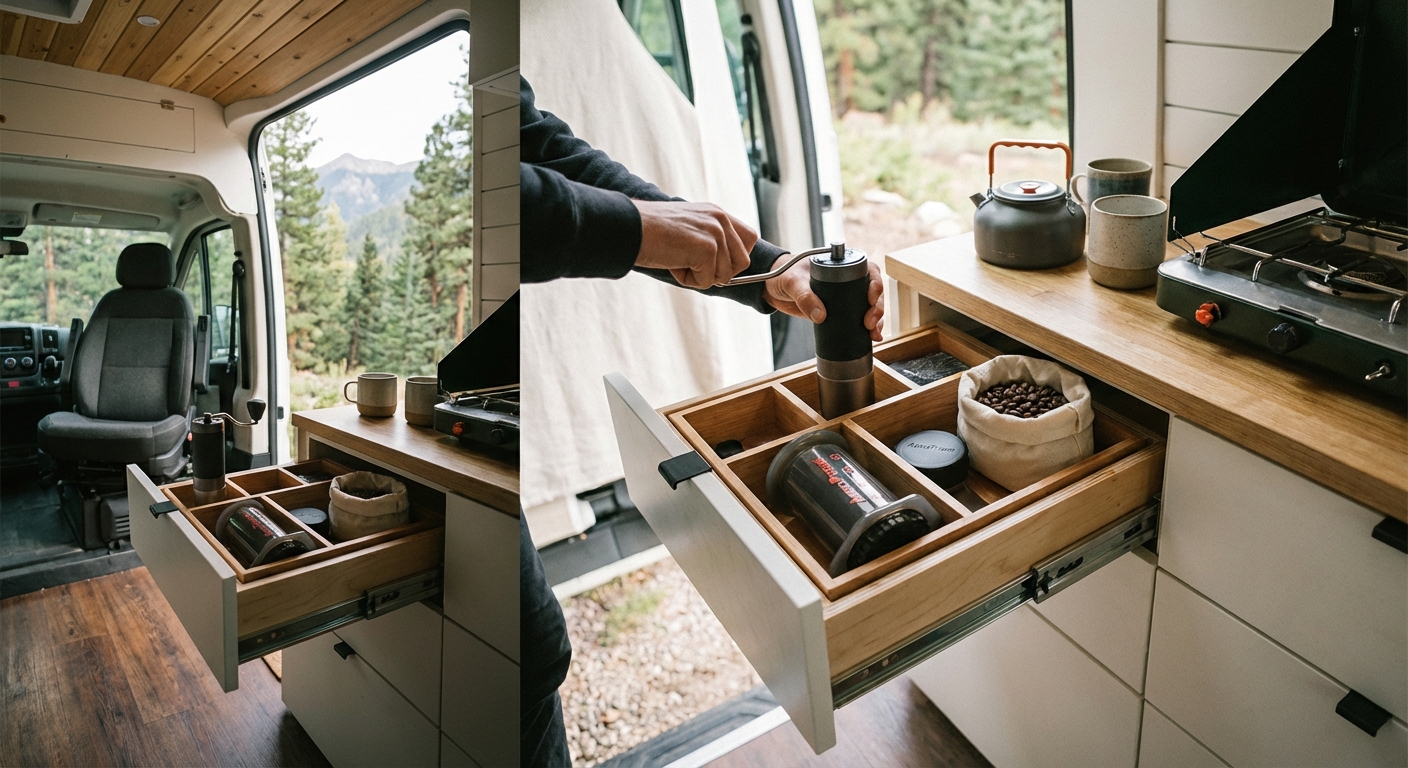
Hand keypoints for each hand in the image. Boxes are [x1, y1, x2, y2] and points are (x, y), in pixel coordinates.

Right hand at [634, 201, 758, 288]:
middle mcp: (720, 220)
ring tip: (677, 259)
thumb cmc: (650, 233)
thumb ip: (708, 241)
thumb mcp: (686, 230)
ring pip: (724, 276)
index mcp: (716, 213)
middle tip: (690, 263)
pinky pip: (707, 282)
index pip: (749, 238)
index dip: (735, 257)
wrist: (630, 228)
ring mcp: (715, 233)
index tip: (715, 263)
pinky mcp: (708, 249)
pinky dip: (687, 280)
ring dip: (699, 276)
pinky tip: (672, 262)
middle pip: (742, 262)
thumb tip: (725, 272)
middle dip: (718, 272)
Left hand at [764, 252, 885, 341]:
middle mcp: (847, 279)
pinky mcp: (837, 311)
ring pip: (869, 306)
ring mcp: (844, 296)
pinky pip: (857, 318)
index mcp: (840, 265)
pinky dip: (866, 328)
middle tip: (869, 323)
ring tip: (873, 334)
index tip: (870, 298)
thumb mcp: (792, 282)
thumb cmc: (782, 274)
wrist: (771, 287)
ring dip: (876, 320)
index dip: (875, 283)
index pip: (867, 270)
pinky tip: (871, 337)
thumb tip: (821, 316)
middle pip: (872, 291)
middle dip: (877, 308)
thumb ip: (804, 296)